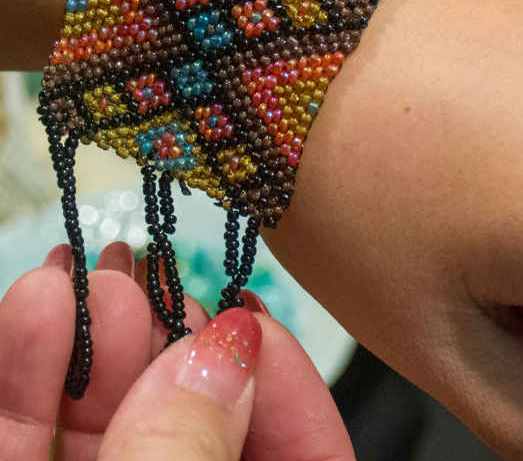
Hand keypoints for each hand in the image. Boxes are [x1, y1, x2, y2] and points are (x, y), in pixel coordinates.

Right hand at [0, 242, 352, 460]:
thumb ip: (185, 455)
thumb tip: (224, 352)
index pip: (302, 456)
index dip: (287, 381)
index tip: (251, 313)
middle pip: (188, 421)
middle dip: (167, 339)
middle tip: (152, 272)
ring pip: (98, 427)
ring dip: (92, 338)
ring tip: (89, 272)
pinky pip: (25, 443)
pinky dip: (25, 375)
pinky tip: (38, 303)